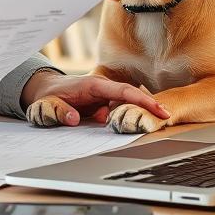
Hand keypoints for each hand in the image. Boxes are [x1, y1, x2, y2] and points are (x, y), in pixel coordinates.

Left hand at [21, 71, 169, 127]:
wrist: (46, 92)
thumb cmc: (48, 96)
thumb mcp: (46, 104)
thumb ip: (57, 111)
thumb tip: (73, 119)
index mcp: (93, 85)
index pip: (123, 90)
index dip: (142, 99)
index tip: (159, 109)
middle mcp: (103, 90)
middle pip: (132, 97)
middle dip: (150, 106)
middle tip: (168, 118)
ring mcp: (105, 98)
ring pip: (128, 106)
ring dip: (141, 114)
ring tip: (158, 125)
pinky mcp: (104, 106)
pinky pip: (121, 112)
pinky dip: (131, 119)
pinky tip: (141, 128)